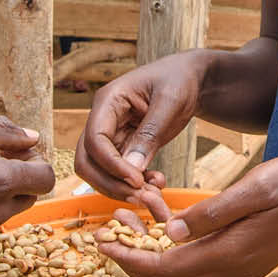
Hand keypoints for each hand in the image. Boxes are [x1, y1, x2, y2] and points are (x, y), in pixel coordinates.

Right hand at [74, 50, 210, 201]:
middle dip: (110, 183)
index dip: (111, 164)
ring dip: (122, 189)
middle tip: (141, 197)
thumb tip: (132, 169)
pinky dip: (134, 185)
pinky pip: (119, 173)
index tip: (136, 181)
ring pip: (100, 172)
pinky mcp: (124, 147)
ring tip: (153, 194)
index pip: (94, 139)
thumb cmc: (178, 81)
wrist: (190, 80)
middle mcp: (103, 119)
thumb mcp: (169, 102)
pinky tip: (157, 184)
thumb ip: (150, 134)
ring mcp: (111, 134)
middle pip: (87, 161)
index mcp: (108, 100)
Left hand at [97, 150, 277, 276]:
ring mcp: (243, 264)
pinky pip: (201, 260)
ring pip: (184, 272)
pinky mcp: (248, 254)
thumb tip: (170, 231)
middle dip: (134, 260)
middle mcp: (235, 267)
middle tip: (106, 233)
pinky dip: (176, 246)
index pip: (167, 270)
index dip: (130, 260)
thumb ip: (212, 213)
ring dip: (152, 253)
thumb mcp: (254, 188)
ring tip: (128, 219)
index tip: (102, 244)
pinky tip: (165, 218)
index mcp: (232, 252)